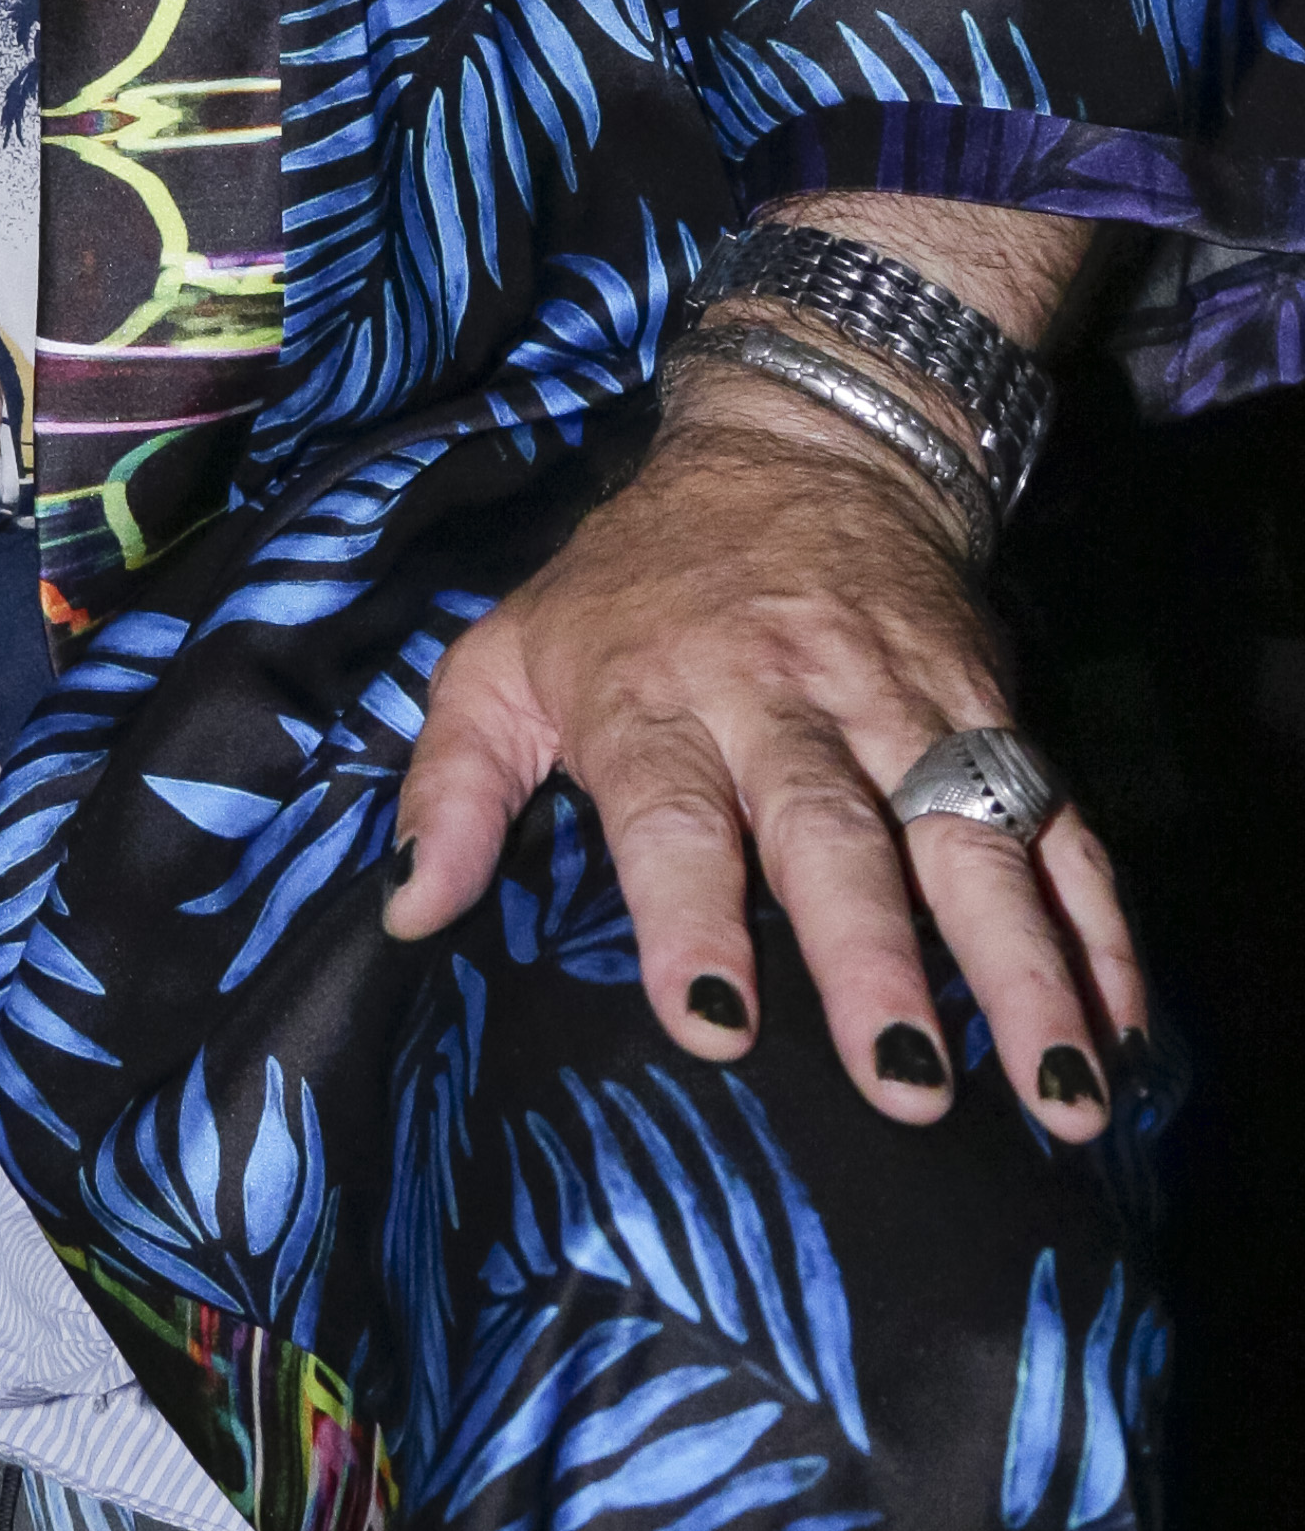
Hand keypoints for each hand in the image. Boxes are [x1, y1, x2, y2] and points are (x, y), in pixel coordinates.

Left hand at [384, 387, 1137, 1142]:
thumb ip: (450, 782)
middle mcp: (784, 699)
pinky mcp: (991, 706)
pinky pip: (1056, 823)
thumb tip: (409, 907)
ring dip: (1019, 965)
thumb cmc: (631, 586)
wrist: (799, 446)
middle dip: (874, 960)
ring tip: (1057, 1085)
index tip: (713, 1021)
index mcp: (655, 697)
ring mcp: (902, 702)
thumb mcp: (507, 652)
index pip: (671, 816)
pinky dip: (1097, 926)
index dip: (692, 916)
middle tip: (909, 1084)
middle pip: (834, 834)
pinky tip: (1122, 1027)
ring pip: (967, 836)